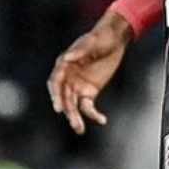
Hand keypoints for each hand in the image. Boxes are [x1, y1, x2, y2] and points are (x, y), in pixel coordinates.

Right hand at [47, 10, 133, 134]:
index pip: (56, 83)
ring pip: (73, 106)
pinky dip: (94, 115)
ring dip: (76, 118)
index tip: (58, 107)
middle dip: (68, 111)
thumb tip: (66, 59)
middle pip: (64, 98)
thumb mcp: (91, 42)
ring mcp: (77, 87)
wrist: (113, 40)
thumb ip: (79, 51)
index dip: (56, 95)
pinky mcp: (89, 92)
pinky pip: (88, 107)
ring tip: (80, 130)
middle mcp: (67, 78)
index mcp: (63, 65)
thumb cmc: (99, 38)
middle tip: (74, 124)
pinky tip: (102, 120)